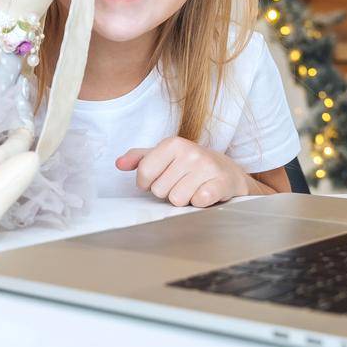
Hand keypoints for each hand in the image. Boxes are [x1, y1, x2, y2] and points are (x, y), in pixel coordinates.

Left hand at [116, 138, 253, 207]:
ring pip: (177, 199)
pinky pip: (197, 202)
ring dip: (184, 199)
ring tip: (193, 188)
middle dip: (168, 192)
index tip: (160, 178)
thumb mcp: (164, 156)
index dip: (147, 182)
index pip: (144, 172)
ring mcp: (207, 167)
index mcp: (173, 143)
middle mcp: (190, 152)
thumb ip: (139, 158)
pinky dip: (199, 202)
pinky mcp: (220, 183)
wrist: (227, 172)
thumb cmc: (190, 165)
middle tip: (181, 183)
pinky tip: (204, 193)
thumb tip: (119, 164)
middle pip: (160, 190)